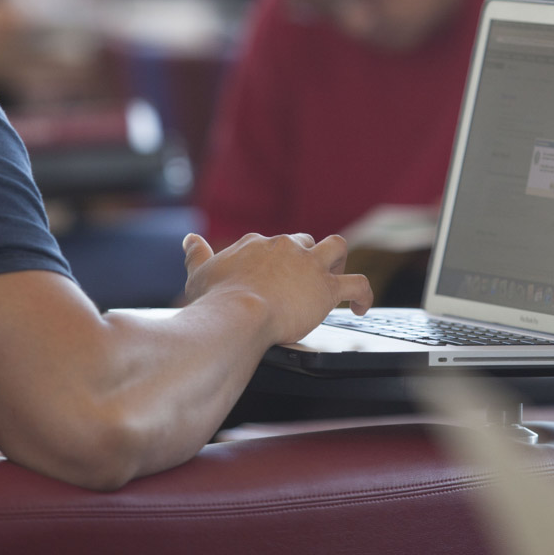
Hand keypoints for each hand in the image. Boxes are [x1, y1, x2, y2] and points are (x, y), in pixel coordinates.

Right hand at [182, 231, 372, 345]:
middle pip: (304, 242)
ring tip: (335, 279)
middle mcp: (285, 246)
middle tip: (302, 282)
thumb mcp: (200, 274)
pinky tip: (362, 308)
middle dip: (306, 258)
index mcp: (256, 243)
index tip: (272, 277)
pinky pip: (358, 284)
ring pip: (336, 248)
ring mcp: (308, 265)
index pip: (270, 243)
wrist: (238, 314)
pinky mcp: (327, 288)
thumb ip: (197, 255)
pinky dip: (364, 295)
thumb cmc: (216, 300)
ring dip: (338, 261)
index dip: (274, 260)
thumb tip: (189, 240)